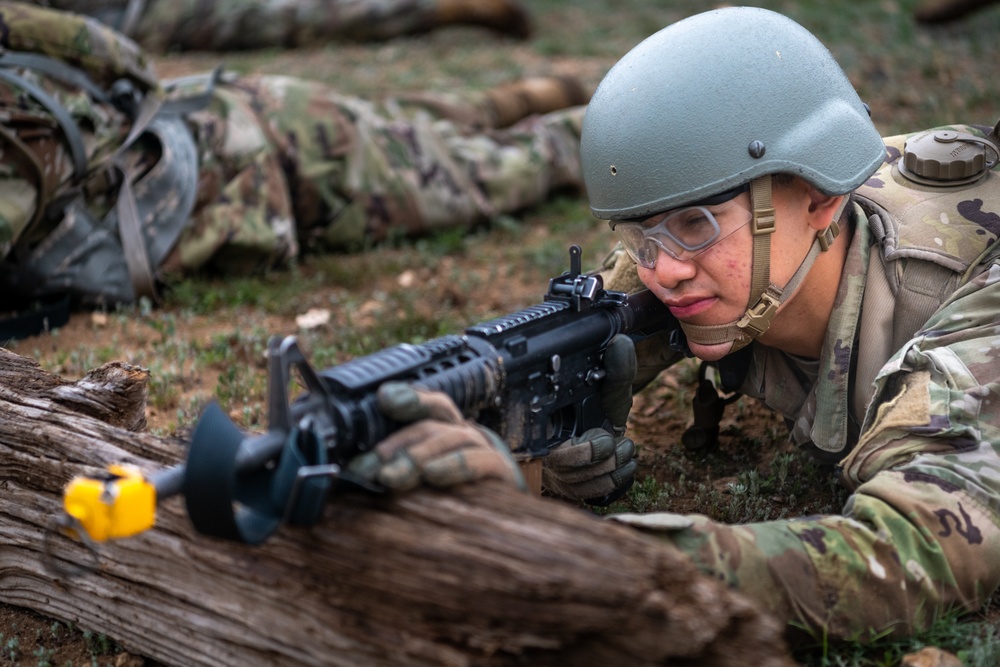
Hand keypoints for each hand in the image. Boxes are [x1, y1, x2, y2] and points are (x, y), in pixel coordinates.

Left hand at [348, 382, 525, 492]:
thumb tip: (356, 472)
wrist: (502, 534)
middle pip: (432, 424)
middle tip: (369, 468)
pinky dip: (455, 465)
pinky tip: (433, 474)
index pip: (430, 405)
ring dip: (418, 455)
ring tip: (390, 477)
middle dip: (398, 444)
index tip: (385, 398)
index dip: (410, 398)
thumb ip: (393, 472)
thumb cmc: (452, 508)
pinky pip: (481, 462)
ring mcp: (486, 452)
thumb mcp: (419, 486)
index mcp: (445, 433)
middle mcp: (466, 436)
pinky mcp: (503, 475)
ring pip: (453, 438)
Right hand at [542, 334, 638, 503]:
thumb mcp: (611, 390)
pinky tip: (624, 467)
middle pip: (569, 471)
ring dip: (614, 470)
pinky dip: (615, 483)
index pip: (554, 451)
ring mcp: (557, 476)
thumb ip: (617, 371)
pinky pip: (591, 495)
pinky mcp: (572, 491)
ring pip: (582, 485)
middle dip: (605, 459)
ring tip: (626, 451)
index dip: (584, 450)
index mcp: (547, 429)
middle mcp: (546, 456)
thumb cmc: (601, 410)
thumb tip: (621, 344)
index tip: (607, 439)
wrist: (603, 427)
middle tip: (623, 444)